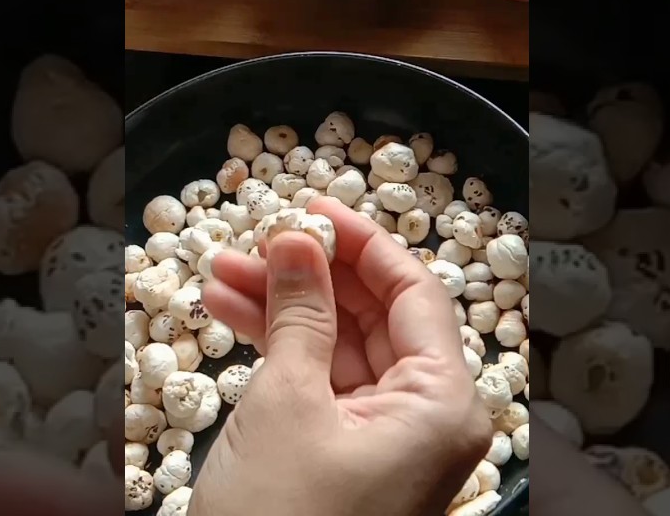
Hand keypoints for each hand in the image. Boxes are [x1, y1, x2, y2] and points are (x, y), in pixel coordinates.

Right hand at [190, 196, 491, 515]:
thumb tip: (297, 241)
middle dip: (313, 275)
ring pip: (344, 351)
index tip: (312, 206)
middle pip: (378, 318)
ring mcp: (392, 445)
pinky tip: (237, 318)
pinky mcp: (355, 463)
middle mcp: (430, 422)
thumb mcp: (286, 403)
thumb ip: (298, 313)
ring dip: (288, 311)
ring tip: (227, 273)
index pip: (414, 292)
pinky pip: (326, 389)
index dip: (361, 242)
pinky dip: (286, 355)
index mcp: (443, 404)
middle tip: (257, 239)